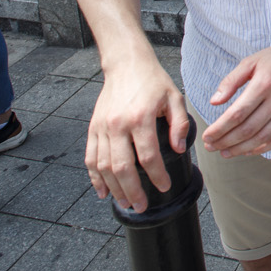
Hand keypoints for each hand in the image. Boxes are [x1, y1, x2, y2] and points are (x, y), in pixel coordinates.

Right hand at [85, 60, 189, 211]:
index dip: (157, 175)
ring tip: (126, 202)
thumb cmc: (152, 81)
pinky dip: (94, 177)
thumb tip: (179, 149)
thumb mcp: (174, 98)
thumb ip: (180, 124)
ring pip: (104, 166)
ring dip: (114, 188)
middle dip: (133, 191)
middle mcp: (118, 124)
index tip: (164, 187)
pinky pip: (90, 158)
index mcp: (140, 118)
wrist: (126, 64)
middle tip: (142, 206)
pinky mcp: (92, 128)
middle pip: (122, 167)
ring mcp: (102, 127)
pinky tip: (103, 191)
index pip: (148, 156)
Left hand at [201, 41, 270, 158]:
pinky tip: (247, 150)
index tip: (208, 136)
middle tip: (211, 146)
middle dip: (226, 141)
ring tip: (225, 152)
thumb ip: (230, 81)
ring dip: (241, 149)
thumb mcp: (250, 62)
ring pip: (262, 138)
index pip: (237, 113)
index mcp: (264, 83)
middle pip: (248, 129)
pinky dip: (261, 148)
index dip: (220, 128)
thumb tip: (214, 101)